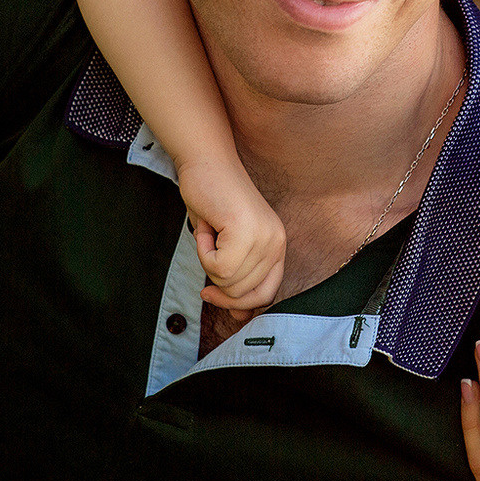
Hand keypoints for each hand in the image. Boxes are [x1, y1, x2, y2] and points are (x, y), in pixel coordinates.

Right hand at [179, 156, 285, 311]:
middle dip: (216, 280)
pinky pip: (218, 266)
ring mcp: (264, 237)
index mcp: (277, 246)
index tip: (212, 296)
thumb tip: (239, 318)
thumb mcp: (226, 247)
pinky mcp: (246, 230)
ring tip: (210, 232)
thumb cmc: (212, 201)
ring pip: (228, 282)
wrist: (206, 162)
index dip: (239, 303)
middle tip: (207, 249)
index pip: (266, 294)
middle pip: (243, 294)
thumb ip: (236, 279)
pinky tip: (206, 228)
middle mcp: (277, 242)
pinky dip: (202, 251)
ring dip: (207, 261)